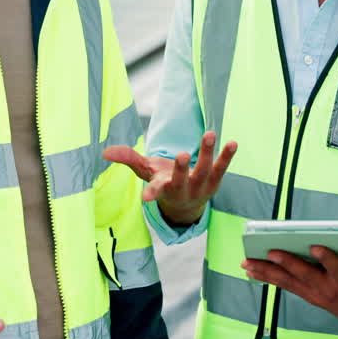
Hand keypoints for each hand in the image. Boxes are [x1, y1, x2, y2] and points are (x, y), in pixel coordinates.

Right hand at [103, 131, 236, 227]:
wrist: (187, 204)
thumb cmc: (162, 182)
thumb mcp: (145, 171)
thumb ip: (128, 159)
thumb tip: (105, 151)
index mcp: (162, 189)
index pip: (155, 192)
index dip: (151, 194)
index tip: (146, 198)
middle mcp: (182, 190)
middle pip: (182, 180)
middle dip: (182, 169)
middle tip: (183, 155)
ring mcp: (200, 186)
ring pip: (204, 170)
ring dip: (207, 153)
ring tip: (209, 134)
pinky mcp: (215, 182)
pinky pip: (221, 168)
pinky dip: (226, 156)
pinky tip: (232, 143)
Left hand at [241, 246, 337, 331]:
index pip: (337, 270)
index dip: (327, 260)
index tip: (317, 247)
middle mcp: (328, 290)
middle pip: (305, 275)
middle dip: (288, 263)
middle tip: (272, 251)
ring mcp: (315, 293)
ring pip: (289, 281)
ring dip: (268, 272)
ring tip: (248, 263)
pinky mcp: (307, 294)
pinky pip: (284, 285)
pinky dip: (267, 277)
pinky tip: (250, 269)